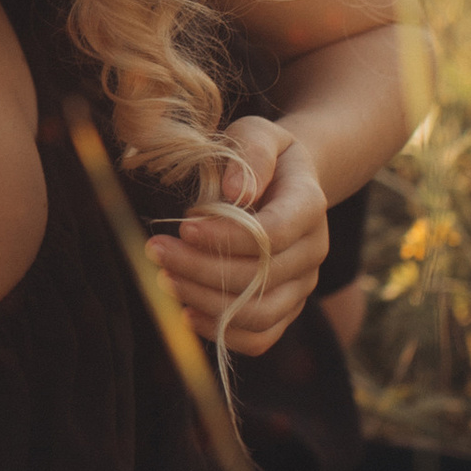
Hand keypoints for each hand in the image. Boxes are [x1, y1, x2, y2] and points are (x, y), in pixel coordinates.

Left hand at [149, 116, 327, 356]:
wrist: (285, 181)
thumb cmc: (263, 155)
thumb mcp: (257, 133)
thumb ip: (251, 153)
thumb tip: (233, 192)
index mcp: (310, 205)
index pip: (273, 234)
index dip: (227, 237)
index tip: (184, 226)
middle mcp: (313, 251)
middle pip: (261, 277)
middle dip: (201, 268)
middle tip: (157, 251)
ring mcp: (302, 284)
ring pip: (259, 313)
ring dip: (205, 301)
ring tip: (164, 278)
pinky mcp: (286, 307)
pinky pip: (261, 336)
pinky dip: (222, 332)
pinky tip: (186, 311)